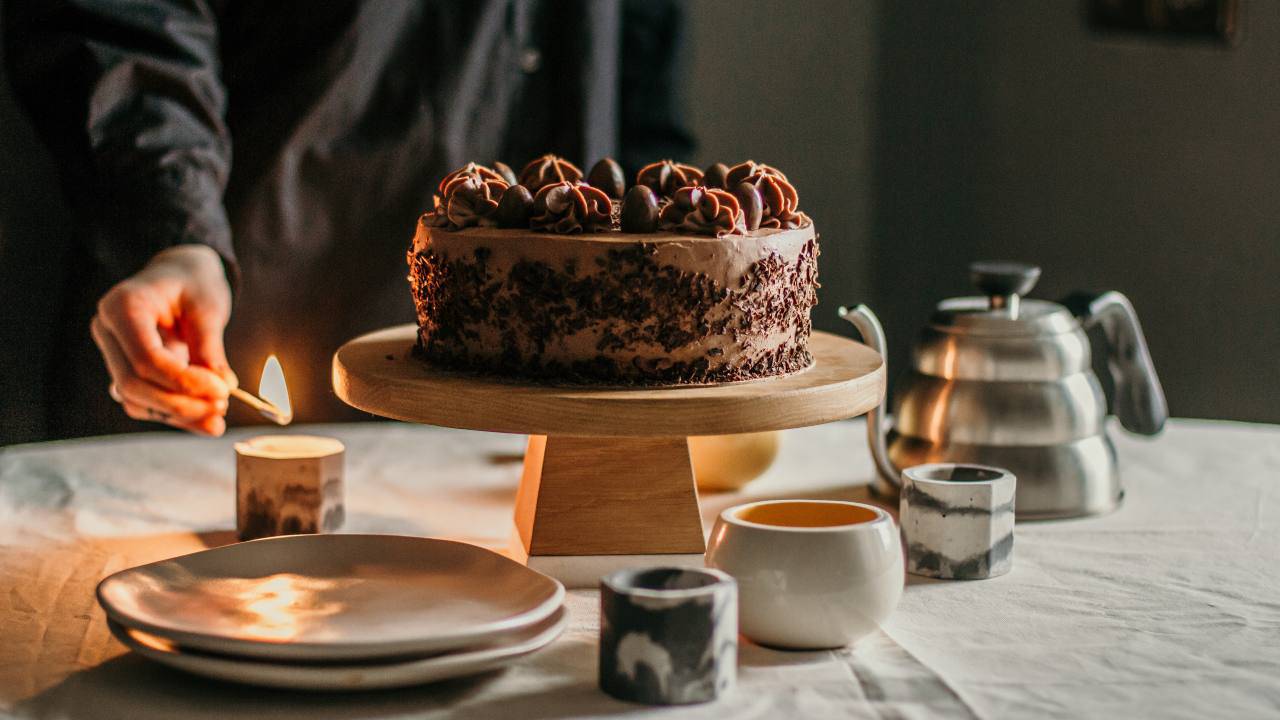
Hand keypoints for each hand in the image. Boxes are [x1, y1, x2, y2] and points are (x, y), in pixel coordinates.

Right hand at [91, 245, 236, 435]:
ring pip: (135, 399)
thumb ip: (210, 347)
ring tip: (217, 420)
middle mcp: (108, 330)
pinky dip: (174, 414)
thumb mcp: (208, 307)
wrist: (181, 274)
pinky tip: (205, 420)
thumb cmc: (194, 283)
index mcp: (122, 306)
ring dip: (177, 415)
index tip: (222, 390)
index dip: (183, 381)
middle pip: (133, 384)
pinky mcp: (126, 369)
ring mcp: (112, 352)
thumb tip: (224, 387)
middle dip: (180, 404)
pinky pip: (144, 401)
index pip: (145, 358)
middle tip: (221, 409)